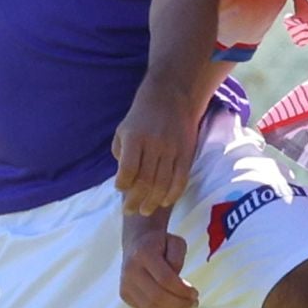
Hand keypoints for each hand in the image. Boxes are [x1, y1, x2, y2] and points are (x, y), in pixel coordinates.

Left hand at [112, 80, 194, 215]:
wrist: (172, 97)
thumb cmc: (142, 116)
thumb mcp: (123, 130)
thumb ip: (121, 154)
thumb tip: (124, 180)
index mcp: (135, 138)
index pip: (127, 170)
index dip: (122, 185)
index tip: (120, 190)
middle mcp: (154, 145)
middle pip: (145, 182)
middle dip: (136, 201)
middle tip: (130, 210)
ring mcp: (172, 150)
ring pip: (163, 184)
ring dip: (153, 202)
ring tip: (145, 210)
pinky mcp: (186, 154)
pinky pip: (181, 180)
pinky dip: (173, 194)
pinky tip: (165, 201)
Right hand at [121, 221, 197, 307]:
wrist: (137, 243)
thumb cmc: (161, 244)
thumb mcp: (176, 243)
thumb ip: (178, 259)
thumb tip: (178, 283)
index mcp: (143, 253)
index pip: (165, 279)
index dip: (182, 290)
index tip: (195, 294)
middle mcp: (130, 270)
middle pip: (157, 296)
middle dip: (179, 304)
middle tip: (193, 304)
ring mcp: (125, 284)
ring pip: (150, 307)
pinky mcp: (124, 295)